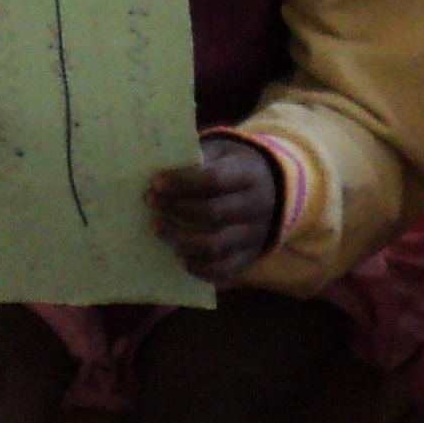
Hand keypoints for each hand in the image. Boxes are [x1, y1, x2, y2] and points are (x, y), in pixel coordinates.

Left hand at [149, 136, 284, 283]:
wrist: (273, 190)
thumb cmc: (234, 168)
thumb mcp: (222, 152)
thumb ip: (197, 159)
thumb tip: (159, 171)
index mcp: (248, 175)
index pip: (214, 180)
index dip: (182, 182)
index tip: (156, 182)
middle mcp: (255, 207)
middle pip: (212, 213)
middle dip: (176, 208)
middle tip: (150, 201)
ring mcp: (253, 236)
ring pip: (215, 246)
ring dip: (180, 239)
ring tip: (157, 227)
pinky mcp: (248, 257)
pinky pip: (223, 270)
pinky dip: (197, 268)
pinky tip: (178, 256)